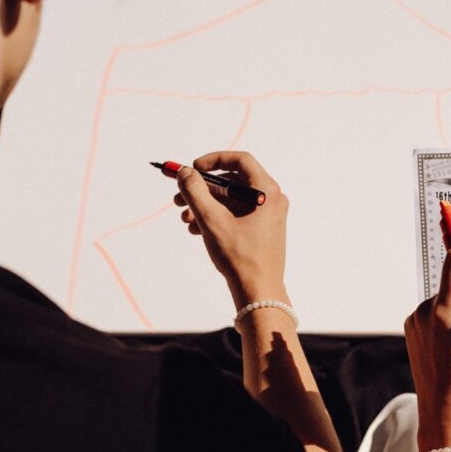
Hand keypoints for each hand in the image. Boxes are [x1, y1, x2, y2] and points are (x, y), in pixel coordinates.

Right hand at [174, 151, 287, 307]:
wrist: (258, 291)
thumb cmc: (240, 257)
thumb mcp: (211, 220)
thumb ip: (195, 192)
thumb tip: (184, 172)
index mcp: (267, 191)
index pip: (240, 160)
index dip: (213, 160)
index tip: (192, 168)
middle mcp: (271, 199)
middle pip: (232, 182)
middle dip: (203, 189)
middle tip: (179, 198)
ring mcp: (267, 215)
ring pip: (231, 200)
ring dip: (205, 206)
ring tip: (185, 219)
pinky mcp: (261, 229)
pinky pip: (236, 214)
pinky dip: (216, 218)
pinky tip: (196, 229)